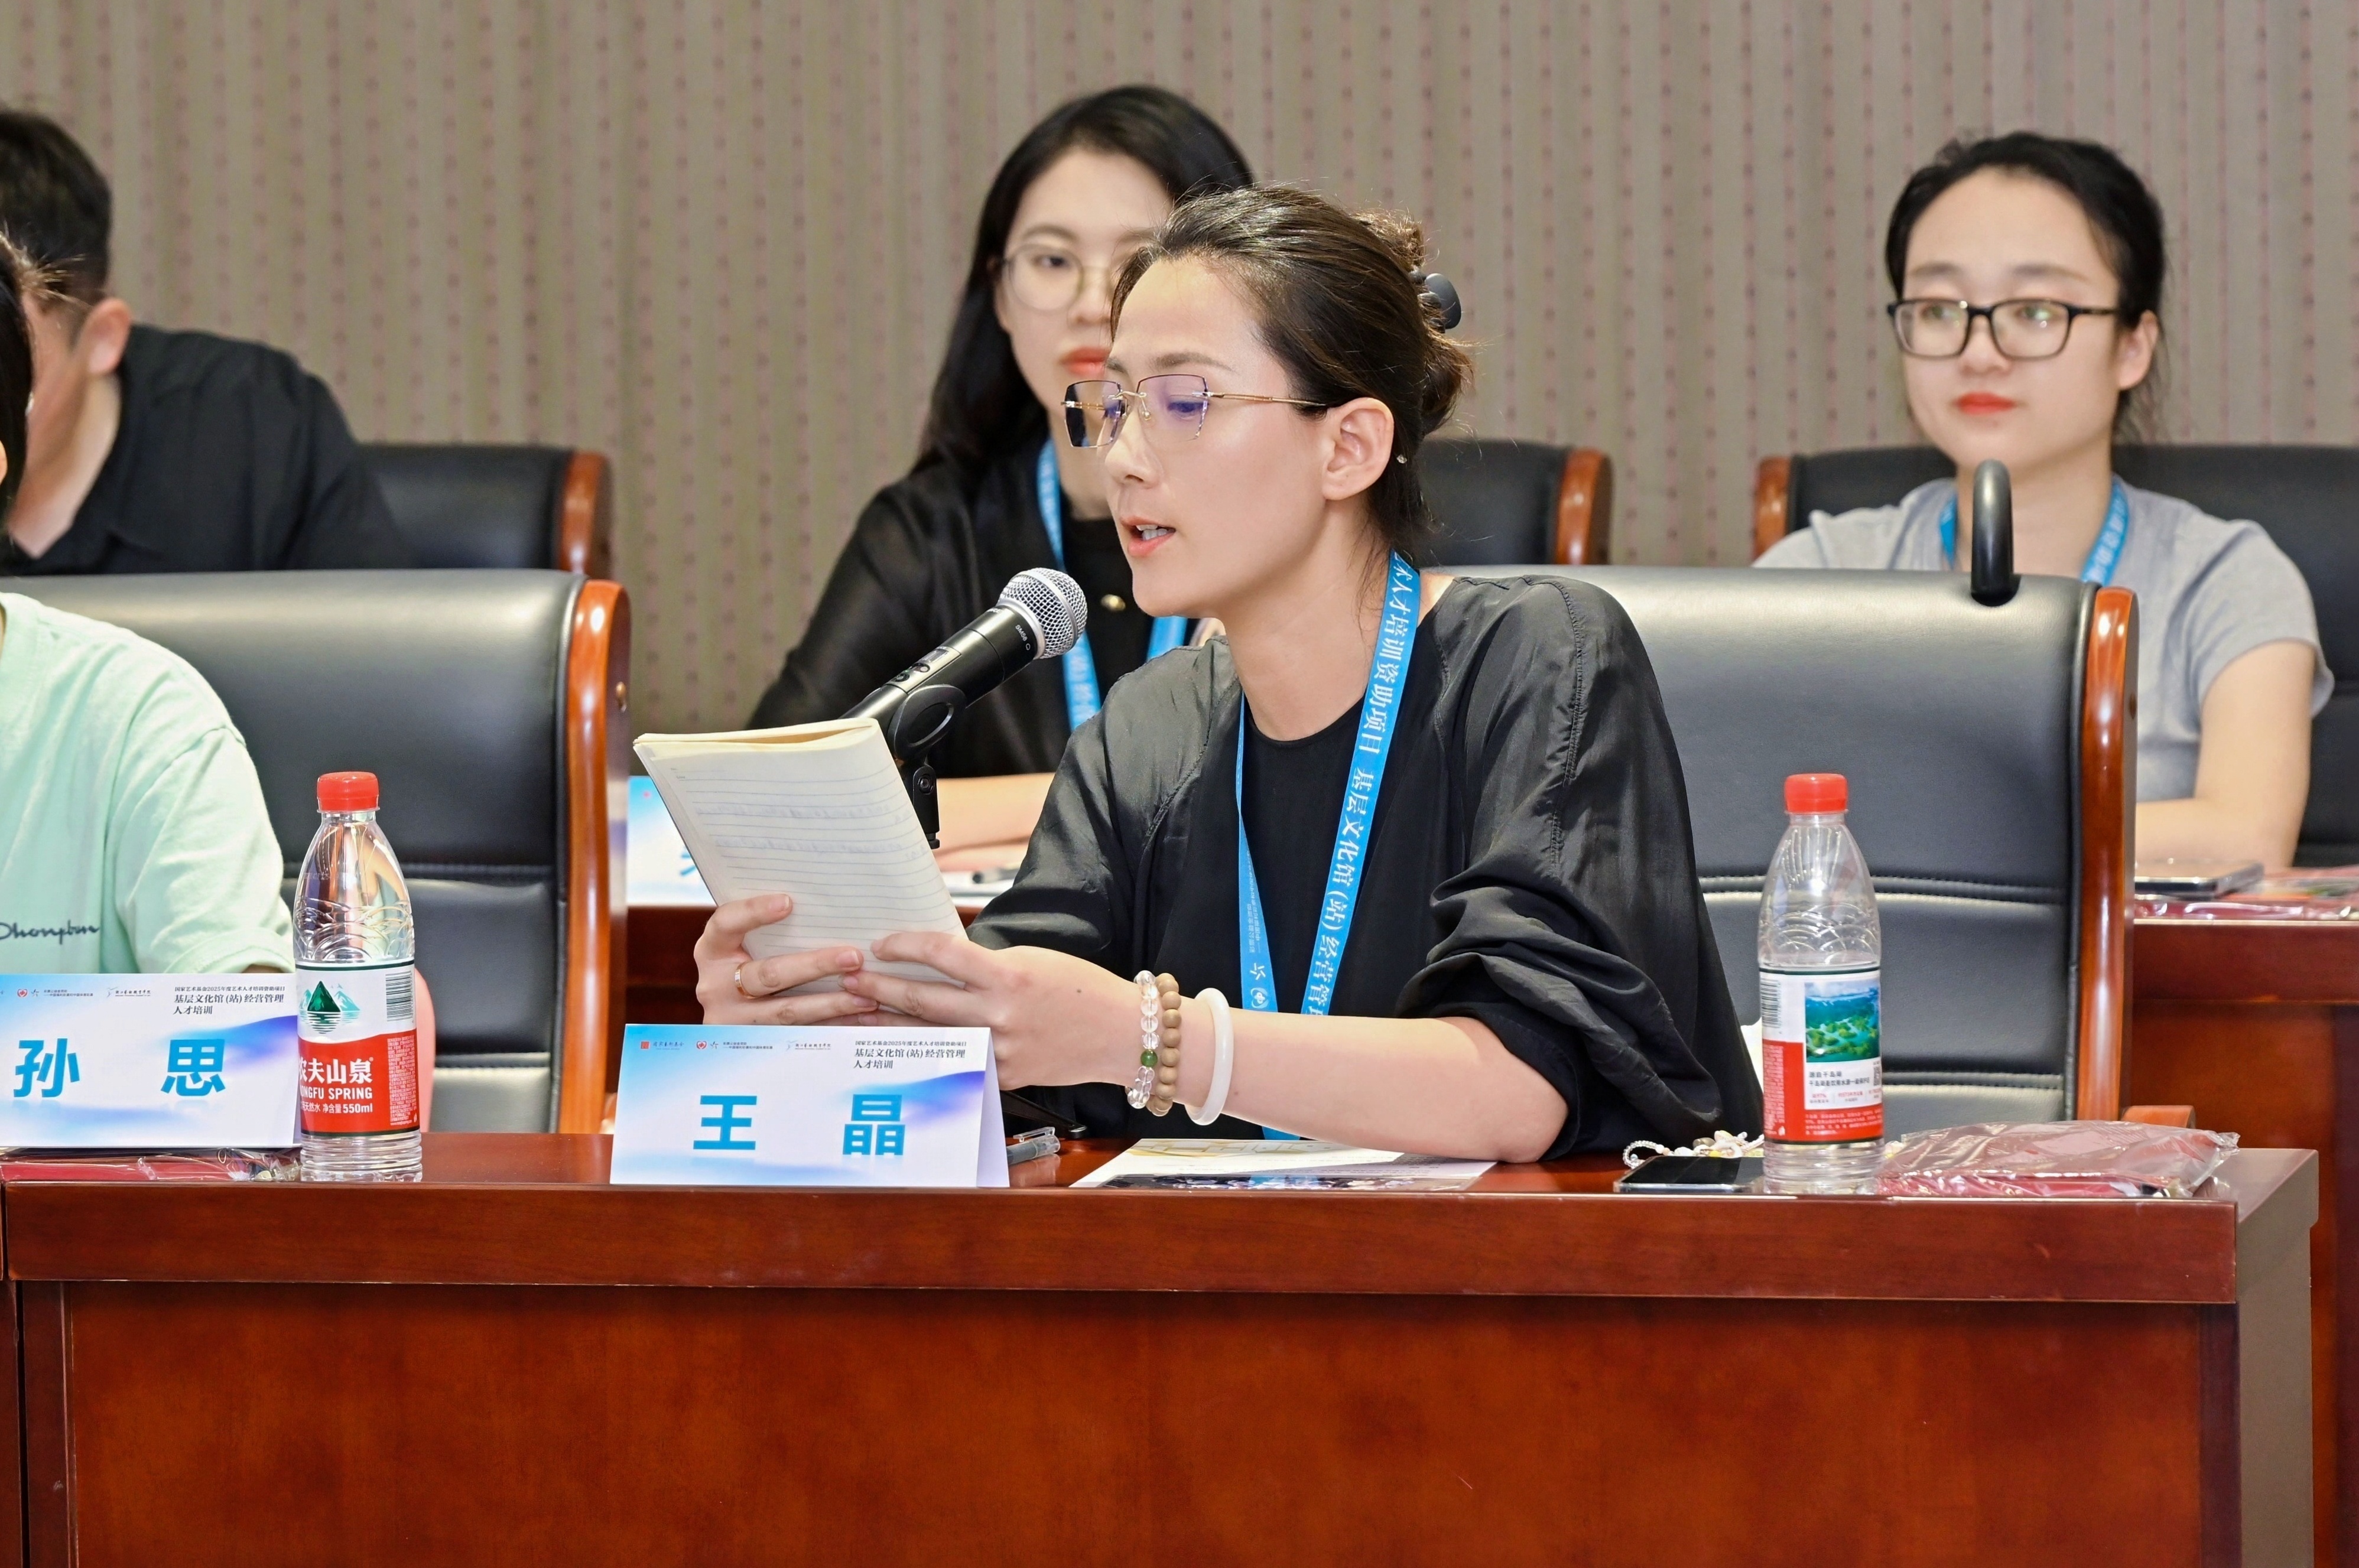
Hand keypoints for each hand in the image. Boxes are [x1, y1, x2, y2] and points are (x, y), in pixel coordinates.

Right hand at [694, 894, 881, 1025]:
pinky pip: (798, 1036)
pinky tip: (857, 1017)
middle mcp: (716, 986)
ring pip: (786, 1012)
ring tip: (866, 996)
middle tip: (853, 957)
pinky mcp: (754, 1044)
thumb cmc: (750, 961)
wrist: (730, 1013)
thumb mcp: (748, 943)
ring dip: (831, 1004)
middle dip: (814, 966)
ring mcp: (733, 1020)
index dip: (754, 912)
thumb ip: (773, 928)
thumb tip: (828, 904)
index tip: (788, 902)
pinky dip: (831, 1026)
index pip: (726, 924)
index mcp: (712, 950)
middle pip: (768, 975)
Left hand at [842, 931, 1137, 1089]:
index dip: (904, 945)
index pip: (941, 954)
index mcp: (1008, 976)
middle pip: (922, 999)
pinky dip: (924, 1054)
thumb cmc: (1080, 990)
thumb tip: (939, 963)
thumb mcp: (1032, 961)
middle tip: (847, 979)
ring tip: (858, 1012)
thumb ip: (986, 966)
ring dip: (888, 1023)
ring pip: (928, 1035)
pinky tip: (898, 1049)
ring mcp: (997, 1051)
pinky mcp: (1001, 1076)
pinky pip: (954, 1061)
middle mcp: (998, 1016)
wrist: (1122, 1034)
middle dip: (879, 988)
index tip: (882, 943)